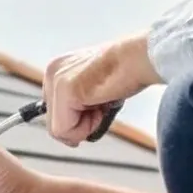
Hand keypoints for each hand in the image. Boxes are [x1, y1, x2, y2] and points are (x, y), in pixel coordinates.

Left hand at [43, 33, 159, 146]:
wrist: (139, 58)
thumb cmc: (125, 71)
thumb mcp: (92, 89)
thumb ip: (78, 104)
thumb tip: (70, 134)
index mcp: (57, 69)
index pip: (54, 112)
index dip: (78, 120)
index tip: (97, 108)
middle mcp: (53, 72)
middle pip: (53, 123)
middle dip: (80, 125)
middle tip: (102, 106)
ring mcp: (57, 81)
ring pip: (58, 130)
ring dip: (85, 126)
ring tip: (102, 105)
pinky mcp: (66, 91)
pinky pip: (64, 130)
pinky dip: (86, 128)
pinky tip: (101, 107)